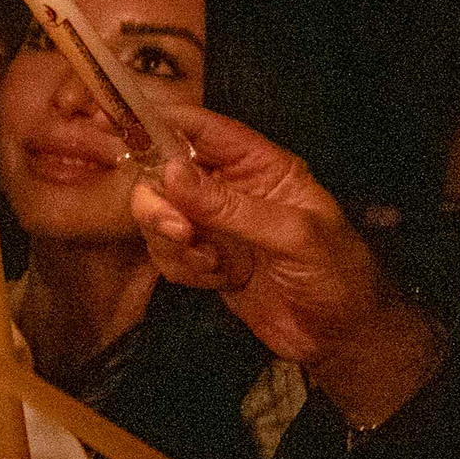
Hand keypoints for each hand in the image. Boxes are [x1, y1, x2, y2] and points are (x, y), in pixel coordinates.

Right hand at [132, 111, 441, 424]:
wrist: (342, 338)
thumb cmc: (336, 275)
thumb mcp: (292, 236)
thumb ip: (231, 206)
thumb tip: (170, 171)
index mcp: (261, 168)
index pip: (205, 130)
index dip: (162, 121)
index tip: (117, 122)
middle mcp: (232, 190)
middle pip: (166, 174)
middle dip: (161, 202)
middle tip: (178, 230)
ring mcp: (215, 226)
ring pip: (159, 216)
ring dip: (172, 242)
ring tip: (209, 263)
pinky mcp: (204, 261)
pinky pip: (166, 254)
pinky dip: (181, 268)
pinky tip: (216, 280)